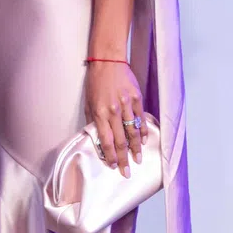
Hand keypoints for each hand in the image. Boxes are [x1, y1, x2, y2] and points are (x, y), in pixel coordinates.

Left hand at [85, 61, 147, 175]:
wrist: (107, 61)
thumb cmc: (95, 82)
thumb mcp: (88, 101)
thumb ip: (93, 120)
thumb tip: (98, 138)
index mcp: (99, 112)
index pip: (106, 140)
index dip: (110, 155)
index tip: (112, 166)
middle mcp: (113, 110)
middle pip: (121, 140)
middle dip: (124, 158)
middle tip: (127, 172)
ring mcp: (126, 104)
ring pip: (133, 132)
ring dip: (136, 148)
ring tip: (138, 160)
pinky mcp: (136, 98)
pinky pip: (141, 119)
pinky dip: (143, 131)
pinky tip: (143, 141)